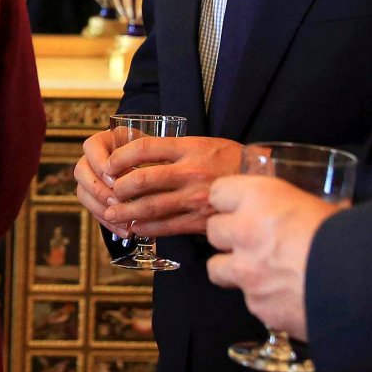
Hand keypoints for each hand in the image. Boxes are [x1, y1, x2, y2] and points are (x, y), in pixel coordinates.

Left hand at [99, 135, 241, 238]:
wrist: (263, 180)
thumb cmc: (230, 159)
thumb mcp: (203, 143)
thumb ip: (174, 150)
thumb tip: (137, 155)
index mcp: (189, 148)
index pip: (144, 148)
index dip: (120, 157)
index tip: (108, 164)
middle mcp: (190, 172)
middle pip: (141, 179)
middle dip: (118, 188)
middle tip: (109, 192)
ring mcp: (195, 197)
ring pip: (149, 206)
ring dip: (125, 212)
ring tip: (112, 214)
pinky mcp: (199, 220)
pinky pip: (165, 226)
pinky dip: (145, 228)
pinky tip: (135, 228)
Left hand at [203, 174, 338, 335]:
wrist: (362, 285)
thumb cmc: (350, 236)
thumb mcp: (329, 207)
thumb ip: (309, 210)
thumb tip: (328, 210)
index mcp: (260, 198)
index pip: (218, 192)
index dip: (229, 201)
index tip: (237, 206)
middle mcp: (244, 232)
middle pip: (213, 231)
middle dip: (229, 236)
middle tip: (251, 240)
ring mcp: (245, 273)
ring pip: (217, 269)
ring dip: (233, 269)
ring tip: (258, 273)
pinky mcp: (256, 306)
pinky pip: (250, 300)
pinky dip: (263, 299)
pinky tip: (285, 298)